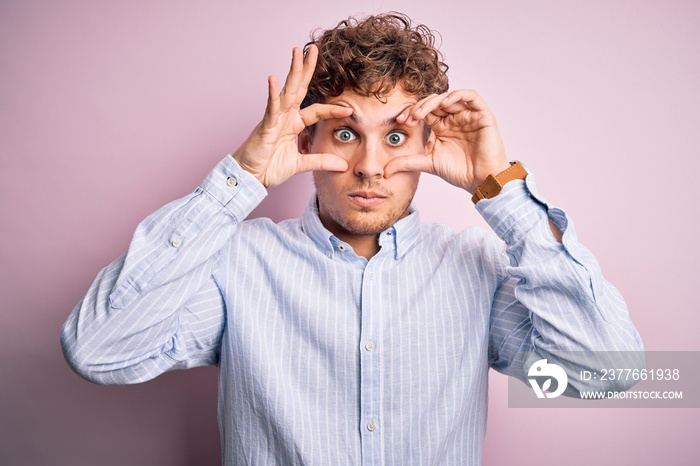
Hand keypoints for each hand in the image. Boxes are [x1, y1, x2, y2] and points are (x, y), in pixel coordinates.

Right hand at [232, 45, 352, 187]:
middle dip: (306, 69)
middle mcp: (284, 117)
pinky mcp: (265, 126)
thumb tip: (342, 165)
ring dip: (293, 71)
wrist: (250, 177)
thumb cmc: (269, 167)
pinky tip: (273, 79)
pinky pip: (270, 108)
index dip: (332, 109)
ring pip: (286, 92)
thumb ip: (321, 161)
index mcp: (293, 124)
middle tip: (313, 49)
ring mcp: (274, 119)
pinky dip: (272, 94)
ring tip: (298, 52)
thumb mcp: (301, 164)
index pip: (316, 111)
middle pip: (298, 88)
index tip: (349, 109)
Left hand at [385, 89, 510, 193]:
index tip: (400, 121)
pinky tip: (445, 104)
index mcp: (442, 127)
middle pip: (435, 102)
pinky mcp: (482, 115)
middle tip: (409, 118)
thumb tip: (384, 171)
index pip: (425, 111)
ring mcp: (468, 116)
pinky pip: (471, 96)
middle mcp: (454, 118)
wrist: (480, 180)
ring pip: (449, 96)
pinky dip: (457, 95)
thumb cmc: (459, 172)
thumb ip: (406, 163)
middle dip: (419, 107)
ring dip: (433, 101)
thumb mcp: (427, 164)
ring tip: (421, 114)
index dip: (412, 112)